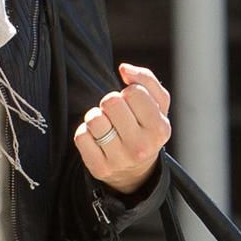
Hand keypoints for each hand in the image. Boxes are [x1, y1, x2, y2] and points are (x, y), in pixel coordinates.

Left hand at [74, 61, 171, 193]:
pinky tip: (96, 139)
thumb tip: (124, 69)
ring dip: (95, 116)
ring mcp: (119, 160)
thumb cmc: (146, 127)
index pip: (134, 92)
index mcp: (159, 129)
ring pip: (94, 119)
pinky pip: (81, 137)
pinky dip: (85, 133)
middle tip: (115, 114)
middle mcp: (141, 147)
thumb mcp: (158, 104)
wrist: (136, 171)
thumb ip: (146, 80)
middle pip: (111, 102)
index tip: (131, 104)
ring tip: (105, 124)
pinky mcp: (99, 168)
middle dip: (110, 102)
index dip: (129, 92)